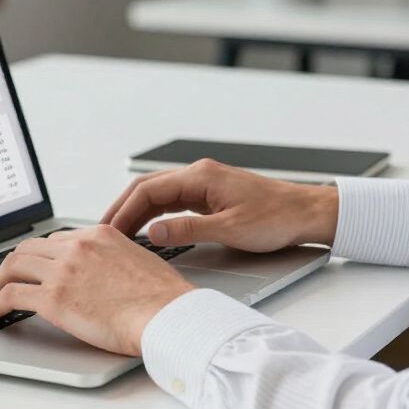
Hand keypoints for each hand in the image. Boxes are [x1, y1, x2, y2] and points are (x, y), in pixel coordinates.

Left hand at [0, 225, 196, 355]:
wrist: (166, 315)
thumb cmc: (161, 298)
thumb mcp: (137, 260)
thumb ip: (112, 259)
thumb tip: (102, 275)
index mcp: (98, 235)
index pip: (56, 239)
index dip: (39, 256)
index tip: (32, 267)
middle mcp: (77, 246)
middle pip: (29, 248)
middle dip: (13, 264)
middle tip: (5, 279)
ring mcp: (63, 270)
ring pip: (14, 266)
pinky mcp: (54, 298)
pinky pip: (12, 295)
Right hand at [101, 158, 338, 251]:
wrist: (306, 213)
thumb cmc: (276, 218)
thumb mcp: (230, 229)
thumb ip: (188, 230)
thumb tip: (152, 232)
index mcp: (200, 176)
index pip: (148, 189)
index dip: (124, 210)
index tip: (107, 229)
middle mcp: (199, 174)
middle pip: (148, 188)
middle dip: (123, 209)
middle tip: (103, 233)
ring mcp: (204, 183)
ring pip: (159, 194)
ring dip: (137, 212)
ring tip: (118, 234)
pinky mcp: (211, 195)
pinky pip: (173, 201)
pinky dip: (155, 214)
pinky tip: (147, 229)